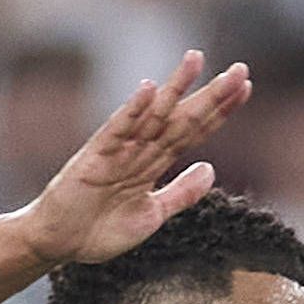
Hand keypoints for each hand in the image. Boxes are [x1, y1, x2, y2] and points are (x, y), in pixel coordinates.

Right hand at [17, 51, 253, 268]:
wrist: (60, 243)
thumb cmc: (100, 229)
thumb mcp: (153, 215)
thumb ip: (181, 193)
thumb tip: (211, 168)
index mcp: (154, 162)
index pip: (193, 130)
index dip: (220, 110)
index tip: (244, 88)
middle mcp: (139, 150)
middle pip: (182, 118)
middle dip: (211, 95)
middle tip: (239, 69)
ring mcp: (118, 151)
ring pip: (153, 115)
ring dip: (176, 88)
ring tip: (196, 60)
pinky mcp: (95, 158)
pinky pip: (117, 130)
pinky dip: (132, 110)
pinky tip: (149, 89)